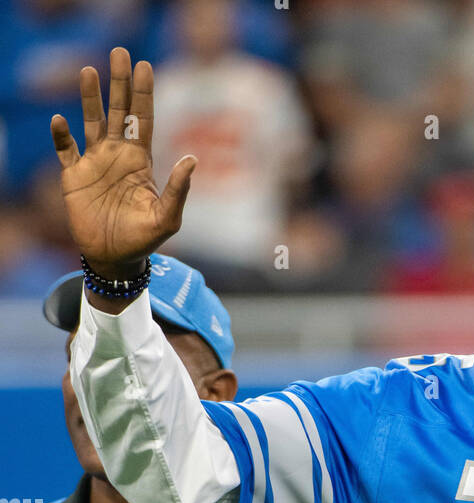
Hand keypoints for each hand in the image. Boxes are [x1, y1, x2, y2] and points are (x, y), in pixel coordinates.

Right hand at [50, 47, 194, 276]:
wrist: (115, 258)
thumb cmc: (144, 240)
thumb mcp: (167, 218)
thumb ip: (178, 190)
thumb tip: (193, 159)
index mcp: (140, 161)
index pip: (144, 119)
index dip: (144, 94)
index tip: (145, 66)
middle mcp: (117, 155)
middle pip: (119, 111)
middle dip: (119, 83)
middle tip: (120, 53)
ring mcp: (94, 163)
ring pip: (91, 121)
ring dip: (89, 98)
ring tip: (88, 70)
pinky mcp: (73, 176)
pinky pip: (65, 149)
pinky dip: (61, 135)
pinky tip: (59, 120)